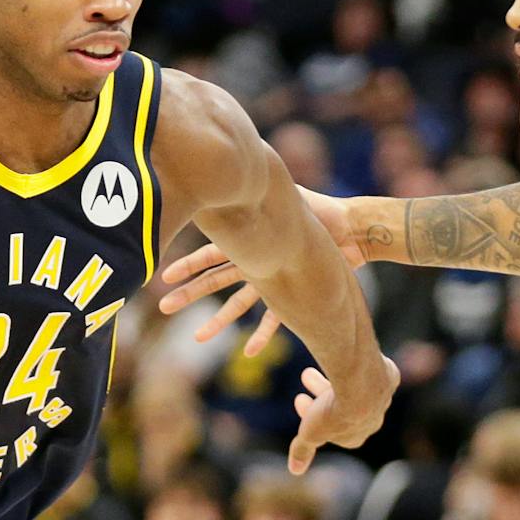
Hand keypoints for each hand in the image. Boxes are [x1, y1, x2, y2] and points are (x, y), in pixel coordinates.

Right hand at [158, 187, 363, 356]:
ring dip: (220, 321)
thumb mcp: (289, 198)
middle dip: (191, 294)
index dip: (189, 265)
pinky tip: (251, 351)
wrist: (353, 229)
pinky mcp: (293, 292)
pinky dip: (264, 333)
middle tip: (165, 307)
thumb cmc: (323, 210)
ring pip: (239, 304)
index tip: (166, 275)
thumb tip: (239, 168)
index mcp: (251, 238)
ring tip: (200, 339)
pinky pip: (275, 317)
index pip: (211, 253)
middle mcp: (257, 260)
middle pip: (217, 280)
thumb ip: (265, 192)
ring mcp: (273, 278)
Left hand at [288, 357, 398, 475]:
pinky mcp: (390, 377)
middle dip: (321, 395)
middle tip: (305, 375)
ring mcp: (383, 398)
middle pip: (343, 408)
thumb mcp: (310, 433)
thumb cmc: (334, 411)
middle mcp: (374, 419)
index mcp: (356, 437)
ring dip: (331, 380)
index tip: (299, 399)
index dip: (314, 416)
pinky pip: (374, 372)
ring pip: (356, 388)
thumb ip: (303, 450)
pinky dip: (360, 368)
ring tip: (309, 369)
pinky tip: (348, 360)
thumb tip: (295, 470)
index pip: (333, 430)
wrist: (360, 382)